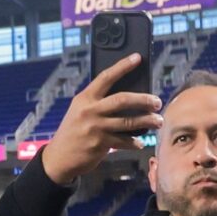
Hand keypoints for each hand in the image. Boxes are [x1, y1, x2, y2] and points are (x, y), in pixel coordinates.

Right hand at [39, 54, 161, 184]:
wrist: (58, 158)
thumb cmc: (73, 132)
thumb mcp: (79, 111)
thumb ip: (98, 103)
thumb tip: (128, 99)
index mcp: (85, 98)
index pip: (106, 77)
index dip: (122, 66)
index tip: (137, 58)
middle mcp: (90, 110)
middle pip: (123, 99)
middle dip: (144, 100)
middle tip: (157, 102)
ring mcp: (95, 127)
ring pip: (128, 122)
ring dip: (147, 121)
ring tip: (158, 121)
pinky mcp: (100, 144)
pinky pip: (124, 141)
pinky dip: (134, 142)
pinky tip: (139, 143)